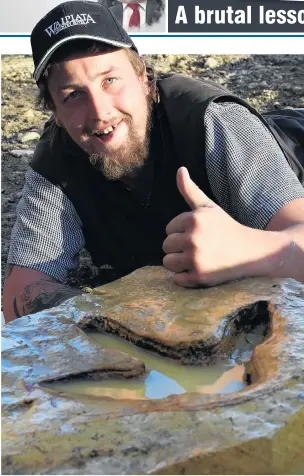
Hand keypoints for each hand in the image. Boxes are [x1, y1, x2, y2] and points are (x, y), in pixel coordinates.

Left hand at [162, 167, 257, 286]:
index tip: (198, 234)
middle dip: (178, 247)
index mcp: (194, 219)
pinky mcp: (199, 277)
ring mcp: (196, 259)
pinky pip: (176, 279)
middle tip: (198, 247)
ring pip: (167, 262)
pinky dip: (184, 277)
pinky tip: (199, 270)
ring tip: (196, 259)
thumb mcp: (209, 207)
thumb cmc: (226, 228)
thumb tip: (179, 169)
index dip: (181, 232)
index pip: (168, 229)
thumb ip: (190, 190)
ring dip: (178, 263)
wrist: (250, 251)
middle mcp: (193, 238)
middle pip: (166, 245)